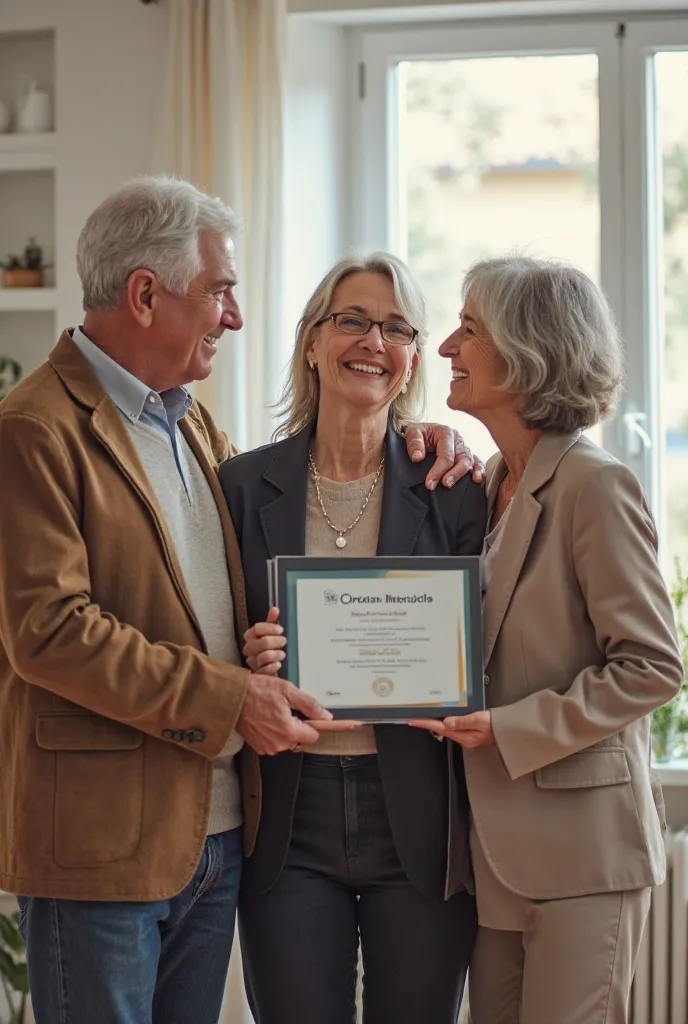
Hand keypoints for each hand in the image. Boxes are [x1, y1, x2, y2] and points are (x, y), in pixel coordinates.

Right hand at [236, 674, 361, 754]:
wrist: (230, 698)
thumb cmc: (256, 691)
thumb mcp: (287, 691)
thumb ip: (308, 704)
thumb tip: (325, 715)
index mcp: (289, 731)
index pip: (316, 732)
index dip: (328, 725)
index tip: (352, 725)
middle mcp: (280, 743)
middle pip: (303, 736)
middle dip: (301, 723)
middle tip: (288, 706)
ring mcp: (269, 747)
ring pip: (290, 738)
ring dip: (288, 726)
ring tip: (274, 710)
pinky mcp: (260, 747)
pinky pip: (277, 740)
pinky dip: (276, 730)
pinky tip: (268, 716)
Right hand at [243, 607, 284, 675]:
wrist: (269, 665)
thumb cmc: (270, 647)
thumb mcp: (271, 632)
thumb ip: (272, 621)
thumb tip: (275, 609)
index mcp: (250, 636)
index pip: (257, 629)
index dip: (270, 628)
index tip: (280, 630)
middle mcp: (248, 648)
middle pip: (262, 642)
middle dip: (275, 641)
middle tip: (284, 641)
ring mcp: (252, 661)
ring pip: (263, 656)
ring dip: (276, 655)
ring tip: (282, 654)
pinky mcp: (257, 673)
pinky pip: (264, 670)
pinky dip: (273, 666)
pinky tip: (278, 664)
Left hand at [403, 424, 484, 489]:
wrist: (423, 433)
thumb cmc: (419, 434)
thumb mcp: (412, 432)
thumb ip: (414, 443)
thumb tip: (417, 457)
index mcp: (446, 432)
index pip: (445, 454)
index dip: (438, 470)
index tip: (429, 483)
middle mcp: (458, 440)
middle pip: (462, 458)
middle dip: (454, 473)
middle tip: (445, 484)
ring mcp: (464, 448)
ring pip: (470, 461)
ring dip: (466, 474)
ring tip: (464, 483)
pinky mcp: (467, 456)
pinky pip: (478, 463)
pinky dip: (480, 471)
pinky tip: (478, 480)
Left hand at [408, 711, 493, 747]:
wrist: (510, 730)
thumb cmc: (497, 725)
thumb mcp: (479, 720)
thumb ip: (462, 721)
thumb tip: (447, 722)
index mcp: (464, 736)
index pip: (440, 728)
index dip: (426, 724)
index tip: (413, 721)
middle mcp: (464, 738)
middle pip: (441, 730)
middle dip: (428, 723)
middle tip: (415, 717)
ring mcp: (468, 737)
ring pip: (447, 729)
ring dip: (436, 723)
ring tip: (425, 717)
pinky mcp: (471, 734)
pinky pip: (455, 727)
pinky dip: (446, 722)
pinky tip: (444, 718)